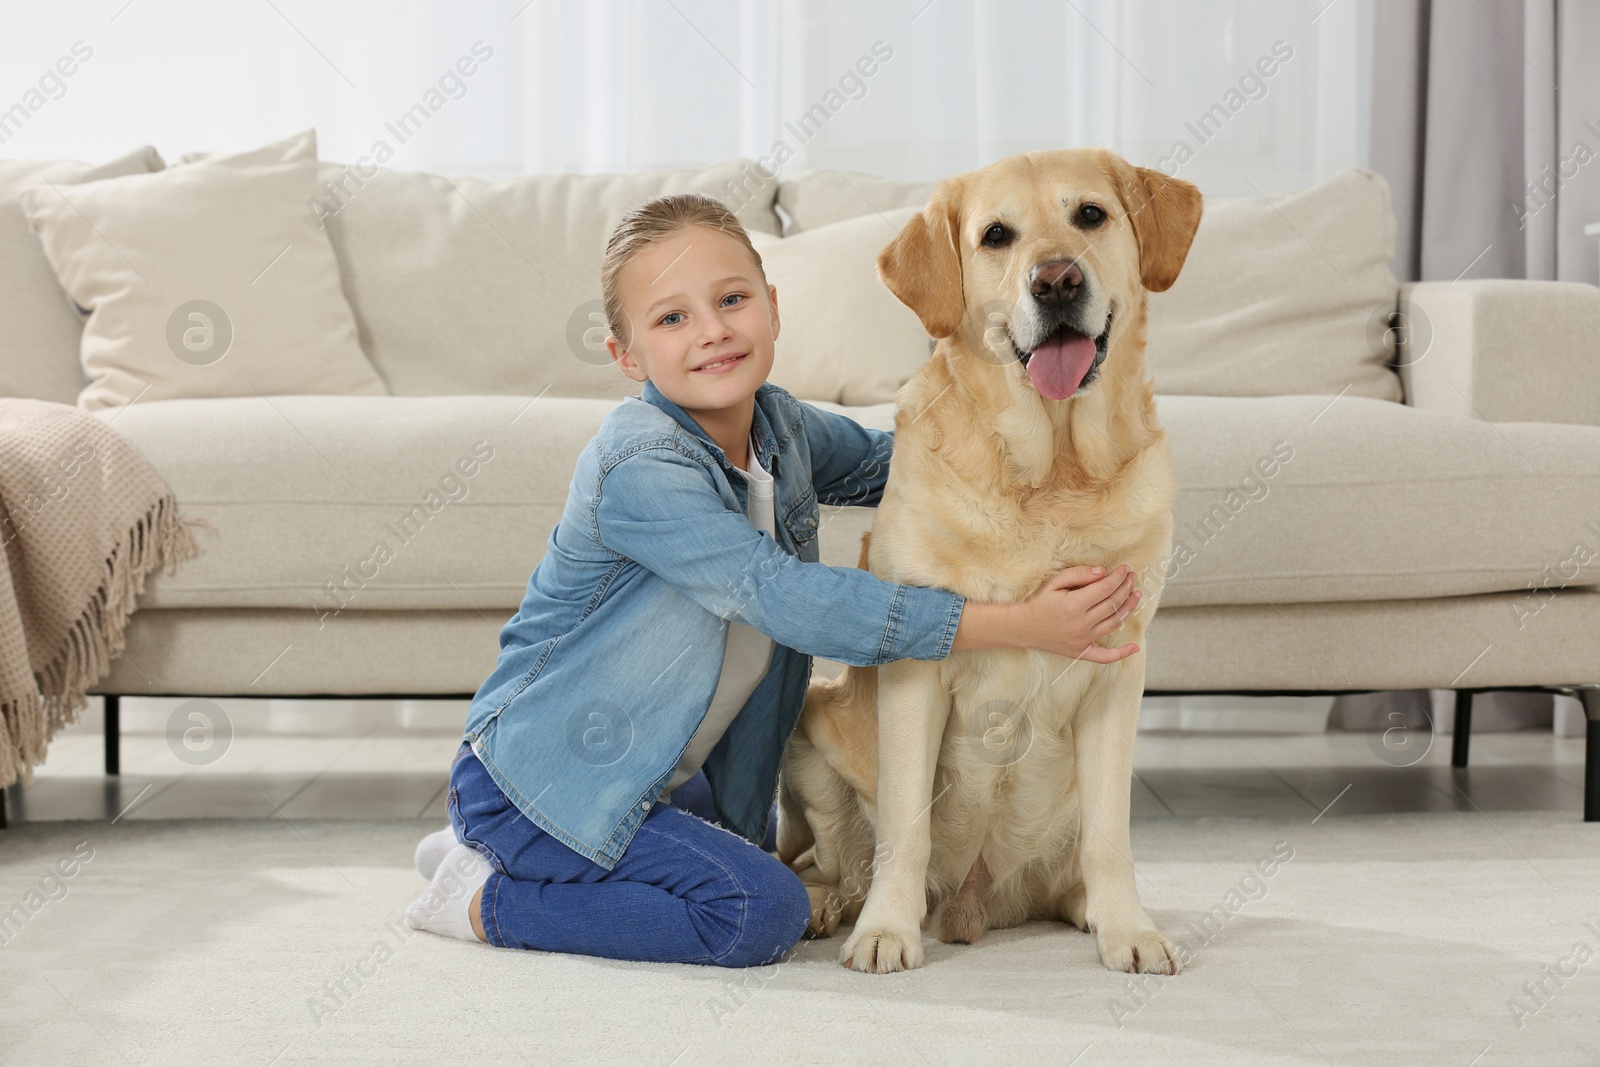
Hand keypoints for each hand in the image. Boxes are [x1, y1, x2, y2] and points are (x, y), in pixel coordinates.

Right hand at [1016, 563, 1142, 662]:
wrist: (1021, 627)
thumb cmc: (1037, 603)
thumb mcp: (1053, 582)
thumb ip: (1078, 575)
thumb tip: (1102, 572)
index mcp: (1073, 605)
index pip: (1105, 588)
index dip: (1118, 577)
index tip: (1125, 569)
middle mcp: (1081, 624)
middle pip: (1112, 604)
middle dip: (1125, 588)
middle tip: (1132, 577)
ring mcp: (1082, 640)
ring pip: (1114, 623)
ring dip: (1129, 609)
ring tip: (1136, 595)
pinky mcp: (1081, 651)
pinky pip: (1104, 656)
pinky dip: (1121, 654)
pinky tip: (1134, 647)